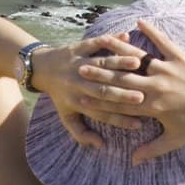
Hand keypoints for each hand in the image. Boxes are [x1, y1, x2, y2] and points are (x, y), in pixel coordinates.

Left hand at [32, 34, 146, 147]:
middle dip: (122, 94)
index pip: (101, 114)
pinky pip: (94, 43)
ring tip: (138, 65)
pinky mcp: (76, 48)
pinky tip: (126, 39)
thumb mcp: (66, 117)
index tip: (139, 124)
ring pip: (100, 65)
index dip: (120, 120)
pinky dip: (110, 41)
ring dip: (119, 64)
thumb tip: (99, 145)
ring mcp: (76, 64)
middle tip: (143, 97)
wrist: (41, 68)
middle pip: (102, 91)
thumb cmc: (60, 95)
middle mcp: (76, 84)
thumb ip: (81, 133)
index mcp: (76, 102)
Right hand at [75, 18, 184, 164]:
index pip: (121, 102)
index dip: (100, 99)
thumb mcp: (176, 139)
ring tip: (101, 43)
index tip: (81, 95)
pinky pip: (163, 41)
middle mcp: (157, 86)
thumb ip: (153, 149)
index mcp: (153, 107)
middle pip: (123, 79)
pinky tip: (138, 22)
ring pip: (138, 59)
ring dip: (118, 50)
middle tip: (81, 68)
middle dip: (101, 74)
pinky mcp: (180, 57)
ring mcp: (168, 69)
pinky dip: (151, 31)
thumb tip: (133, 160)